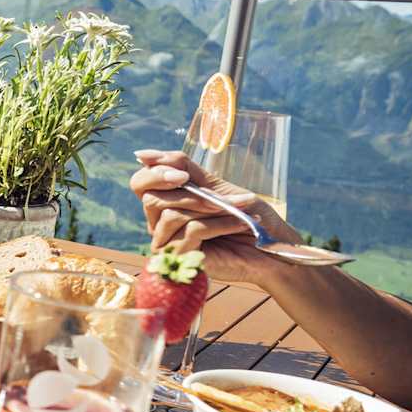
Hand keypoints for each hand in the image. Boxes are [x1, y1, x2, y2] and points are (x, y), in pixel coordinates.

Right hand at [130, 149, 300, 285]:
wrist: (271, 247)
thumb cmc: (246, 215)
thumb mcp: (216, 187)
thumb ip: (184, 170)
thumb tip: (144, 152)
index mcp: (165, 204)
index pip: (140, 183)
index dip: (155, 174)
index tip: (182, 174)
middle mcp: (160, 225)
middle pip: (151, 199)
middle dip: (188, 193)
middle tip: (216, 196)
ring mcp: (168, 244)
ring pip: (172, 215)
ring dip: (210, 208)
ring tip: (236, 210)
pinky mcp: (182, 259)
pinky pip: (191, 231)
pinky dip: (219, 223)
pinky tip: (239, 223)